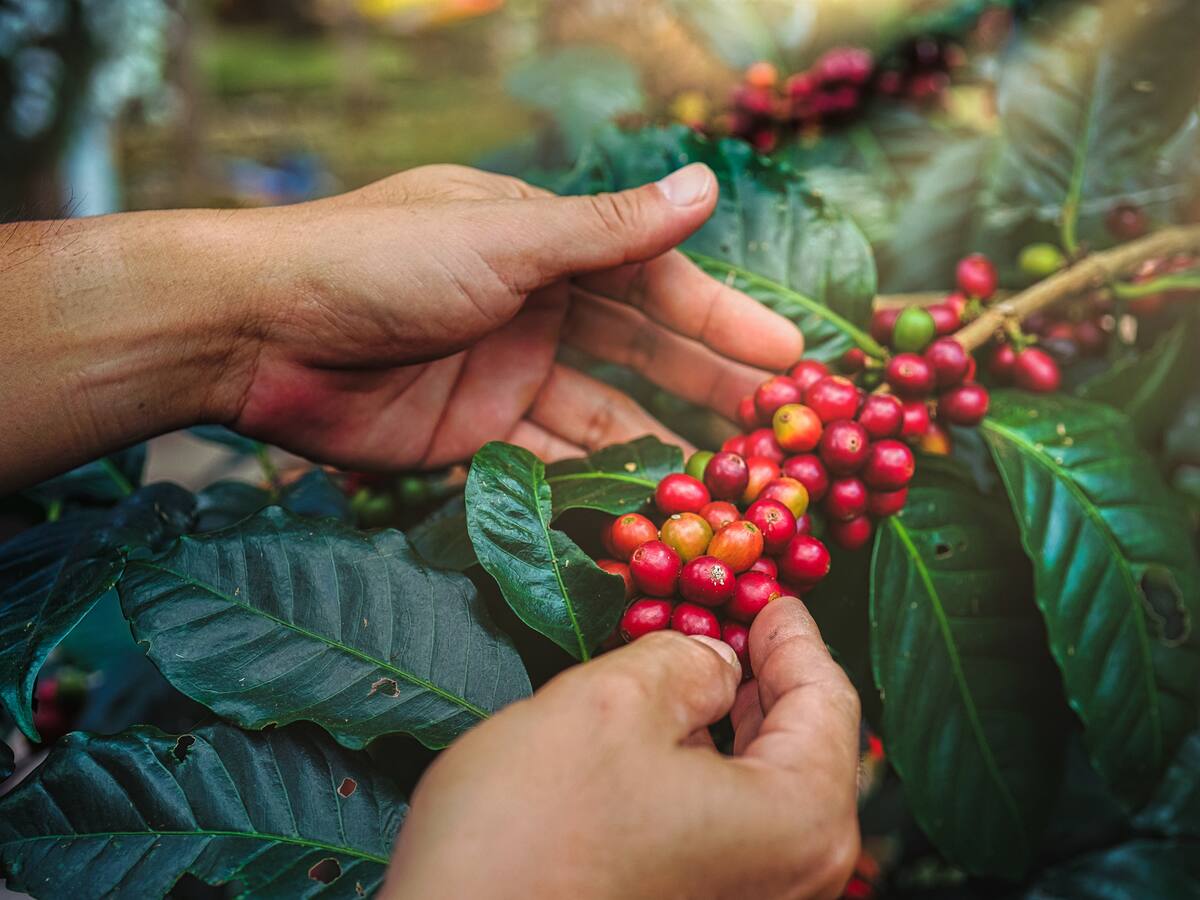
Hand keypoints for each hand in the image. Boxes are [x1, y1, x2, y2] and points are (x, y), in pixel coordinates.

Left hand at [225, 163, 803, 467]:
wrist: (259, 333)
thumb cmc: (380, 262)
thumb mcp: (504, 238)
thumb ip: (607, 230)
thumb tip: (704, 184)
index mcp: (545, 244)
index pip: (655, 281)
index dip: (722, 320)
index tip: (787, 359)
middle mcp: (535, 307)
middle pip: (641, 353)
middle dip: (707, 387)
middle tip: (778, 431)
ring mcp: (507, 375)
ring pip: (604, 417)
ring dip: (661, 448)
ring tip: (730, 488)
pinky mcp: (475, 436)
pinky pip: (551, 464)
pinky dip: (596, 490)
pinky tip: (647, 516)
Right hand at [383, 598, 861, 899]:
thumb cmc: (531, 833)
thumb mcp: (613, 701)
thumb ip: (685, 661)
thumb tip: (715, 661)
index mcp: (797, 819)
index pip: (825, 702)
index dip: (795, 638)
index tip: (773, 599)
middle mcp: (792, 879)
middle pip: (802, 749)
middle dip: (765, 677)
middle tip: (734, 621)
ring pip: (760, 788)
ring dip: (732, 721)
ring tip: (697, 665)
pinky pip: (728, 826)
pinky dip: (707, 768)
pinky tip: (668, 735)